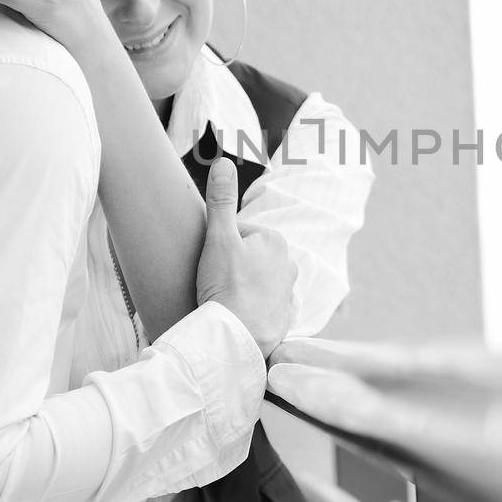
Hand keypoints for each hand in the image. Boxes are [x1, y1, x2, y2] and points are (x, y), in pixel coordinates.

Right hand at [195, 159, 293, 356]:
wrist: (236, 338)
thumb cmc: (226, 287)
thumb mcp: (218, 238)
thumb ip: (220, 199)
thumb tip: (222, 162)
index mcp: (276, 241)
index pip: (239, 234)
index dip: (219, 247)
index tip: (212, 264)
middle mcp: (289, 265)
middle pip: (249, 258)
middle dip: (232, 267)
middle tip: (215, 283)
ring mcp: (288, 293)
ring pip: (255, 282)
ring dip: (240, 288)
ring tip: (224, 301)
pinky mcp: (283, 319)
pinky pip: (263, 307)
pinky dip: (251, 310)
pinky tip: (237, 317)